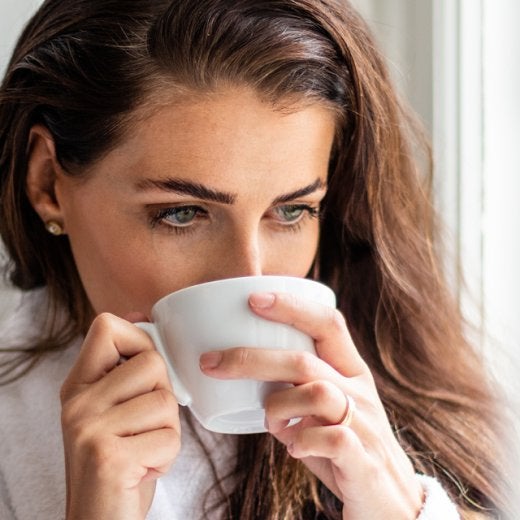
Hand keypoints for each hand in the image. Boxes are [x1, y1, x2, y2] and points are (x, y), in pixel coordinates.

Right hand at [60, 313, 180, 519]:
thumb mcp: (115, 410)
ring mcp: (88, 429)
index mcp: (79, 385)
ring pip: (166, 401)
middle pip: (152, 363)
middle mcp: (77, 403)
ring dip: (168, 431)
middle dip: (164, 397)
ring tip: (143, 449)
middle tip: (143, 427)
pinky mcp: (109, 457)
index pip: (107, 326)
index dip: (140, 340)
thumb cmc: (120, 462)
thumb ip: (125, 367)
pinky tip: (142, 470)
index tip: (144, 374)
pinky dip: (167, 457)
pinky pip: (169, 437)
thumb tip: (139, 314)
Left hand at [200, 292, 423, 519]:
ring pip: (316, 393)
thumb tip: (239, 365)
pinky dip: (301, 441)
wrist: (390, 498)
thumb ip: (297, 384)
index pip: (328, 324)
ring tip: (270, 424)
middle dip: (252, 359)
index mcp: (352, 370)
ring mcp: (365, 424)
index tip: (253, 299)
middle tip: (212, 362)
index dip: (292, 307)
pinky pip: (330, 438)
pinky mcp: (363, 458)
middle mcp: (360, 391)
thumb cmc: (344, 442)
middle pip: (305, 360)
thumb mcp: (328, 405)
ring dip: (277, 408)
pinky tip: (294, 449)